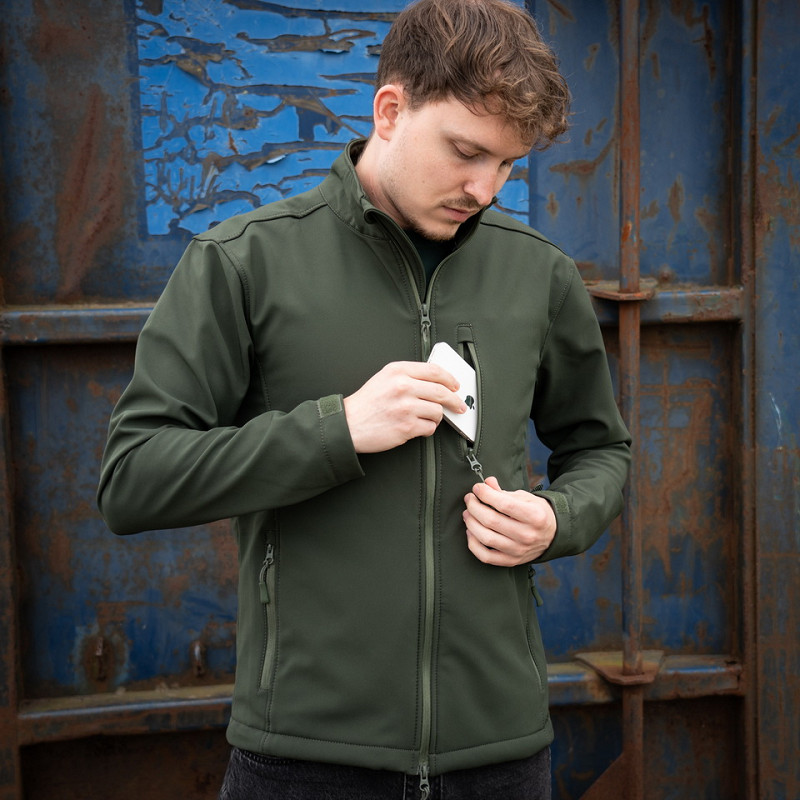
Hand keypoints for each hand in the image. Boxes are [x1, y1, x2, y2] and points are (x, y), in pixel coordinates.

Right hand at [343, 361, 465, 452]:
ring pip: (438, 411)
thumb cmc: (365, 404)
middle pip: (442, 391)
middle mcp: (403, 387)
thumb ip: (407, 376)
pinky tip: (419, 427)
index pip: (434, 371)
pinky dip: (427, 429)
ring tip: (427, 418)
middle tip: (458, 405)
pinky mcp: (407, 426)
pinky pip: (430, 427)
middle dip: (455, 401)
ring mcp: (406, 407)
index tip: (455, 385)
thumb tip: (435, 382)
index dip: (450, 378)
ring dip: (436, 417)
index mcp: (397, 371)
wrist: (348, 425)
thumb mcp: (383, 378)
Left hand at [463, 476, 556, 565]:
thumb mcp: (526, 498)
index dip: (486, 494)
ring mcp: (519, 550)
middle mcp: (527, 535)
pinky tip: (471, 532)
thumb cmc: (537, 513)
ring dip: (471, 523)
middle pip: (492, 521)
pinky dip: (473, 544)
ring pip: (486, 538)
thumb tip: (487, 483)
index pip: (504, 504)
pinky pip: (486, 556)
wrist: (553, 535)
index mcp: (534, 516)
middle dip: (474, 506)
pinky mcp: (511, 561)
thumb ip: (504, 492)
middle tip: (469, 499)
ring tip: (468, 513)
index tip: (477, 488)